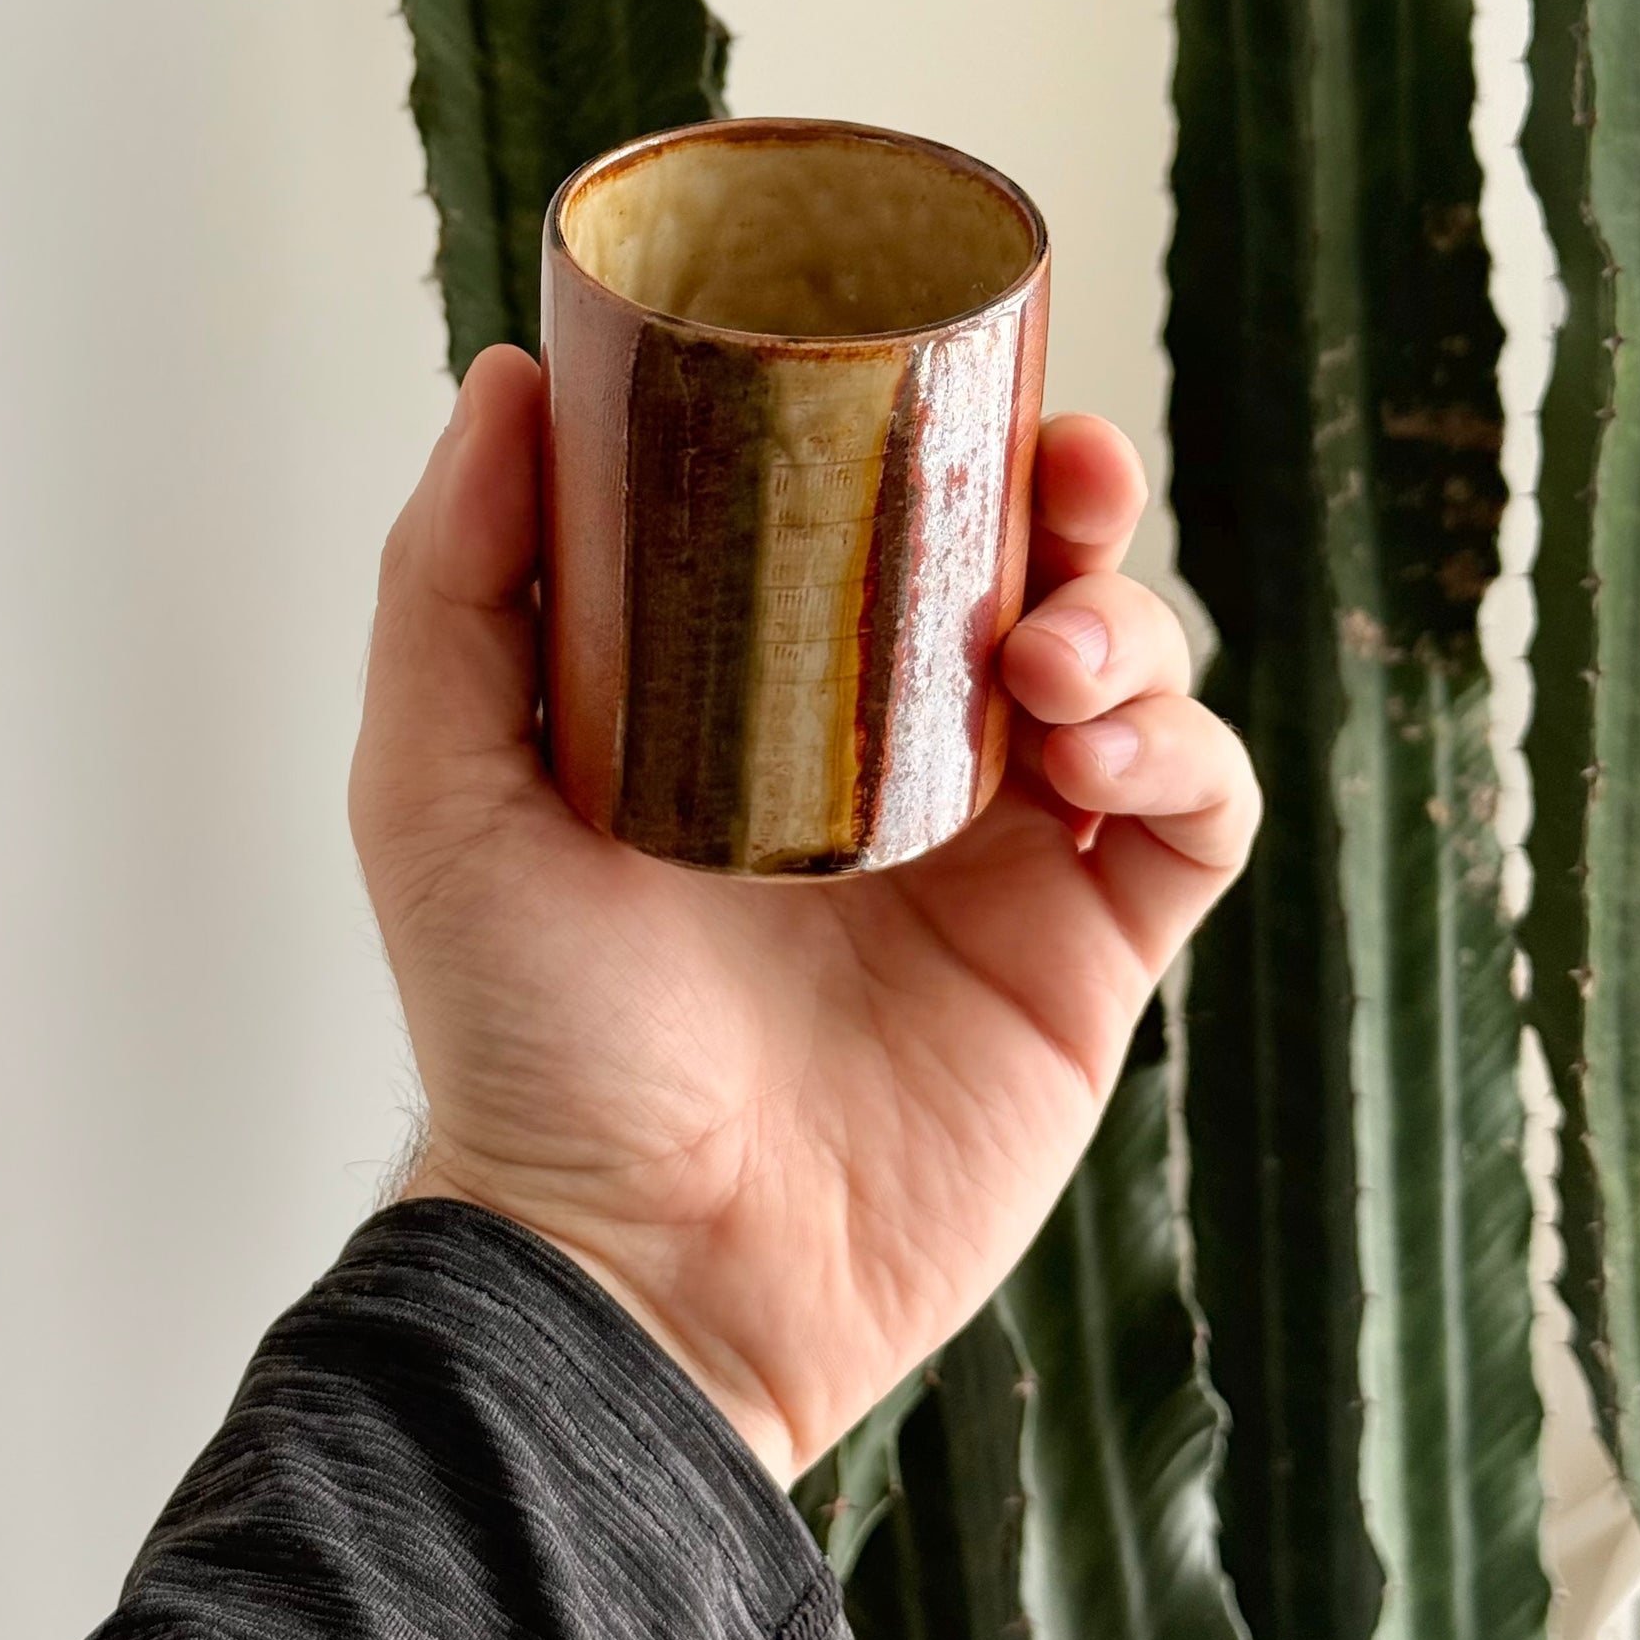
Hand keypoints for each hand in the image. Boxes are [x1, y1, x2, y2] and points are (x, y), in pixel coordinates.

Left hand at [349, 345, 1258, 1485]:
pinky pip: (1200, 814)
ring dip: (1127, 625)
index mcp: (770, 702)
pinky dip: (1185, 754)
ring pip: (1134, 673)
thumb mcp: (439, 784)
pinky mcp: (1086, 958)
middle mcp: (900, 763)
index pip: (884, 525)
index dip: (934, 437)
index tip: (942, 375)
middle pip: (1035, 571)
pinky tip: (1100, 765)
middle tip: (1066, 479)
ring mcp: (1003, 856)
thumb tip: (509, 382)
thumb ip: (455, 580)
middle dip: (1071, 500)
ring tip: (1050, 670)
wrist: (634, 1264)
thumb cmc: (521, 1033)